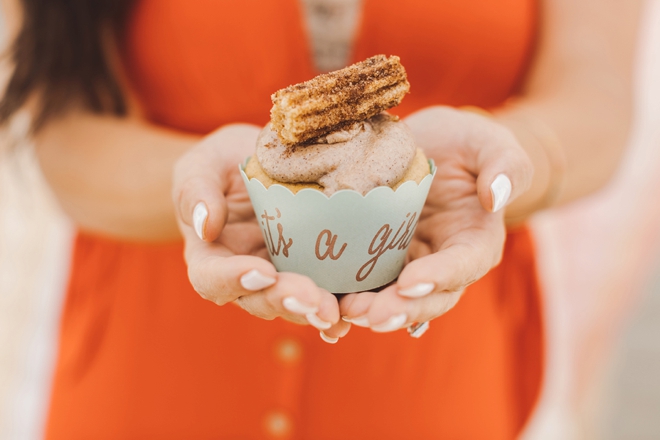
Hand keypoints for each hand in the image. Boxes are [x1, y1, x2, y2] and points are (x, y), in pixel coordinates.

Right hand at [173, 124, 348, 341]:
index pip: (212, 277)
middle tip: (310, 299)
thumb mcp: (201, 165)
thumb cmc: (220, 164)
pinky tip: (355, 313)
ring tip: (335, 312)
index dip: (233, 280)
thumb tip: (205, 224)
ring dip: (313, 310)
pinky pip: (321, 294)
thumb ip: (196, 190)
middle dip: (284, 301)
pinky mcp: (309, 271)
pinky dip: (338, 306)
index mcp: (210, 255)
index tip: (262, 271)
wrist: (255, 163)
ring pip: (291, 304)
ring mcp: (278, 276)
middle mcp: (244, 276)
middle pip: (257, 299)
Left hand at [340, 106, 532, 332]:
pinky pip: (365, 283)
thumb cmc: (465, 143)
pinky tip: (324, 303)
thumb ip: (505, 165)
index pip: (463, 265)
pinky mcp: (378, 259)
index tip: (410, 283)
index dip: (439, 277)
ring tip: (344, 313)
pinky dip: (347, 296)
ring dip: (370, 311)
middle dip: (400, 309)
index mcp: (475, 241)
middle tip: (371, 315)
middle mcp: (443, 263)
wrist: (430, 145)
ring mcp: (408, 264)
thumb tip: (497, 196)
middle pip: (428, 298)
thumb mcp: (488, 142)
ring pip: (393, 298)